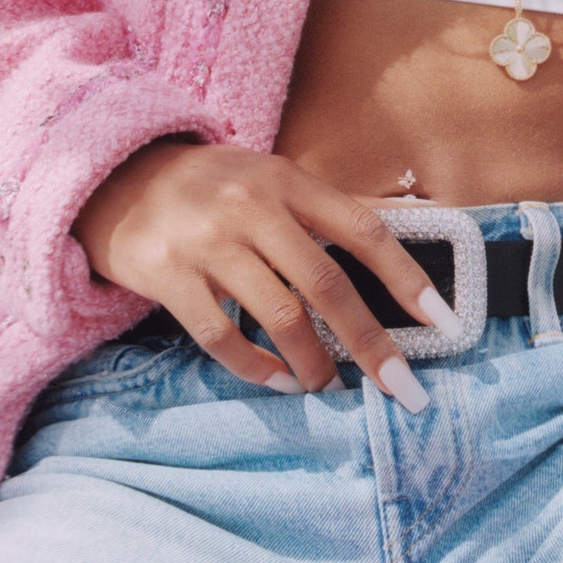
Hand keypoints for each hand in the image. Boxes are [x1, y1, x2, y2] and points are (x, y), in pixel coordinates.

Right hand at [73, 141, 460, 409]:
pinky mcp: (168, 276)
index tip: (444, 323)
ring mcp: (208, 243)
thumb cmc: (215, 184)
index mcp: (288, 181)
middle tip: (401, 387)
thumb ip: (331, 207)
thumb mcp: (274, 178)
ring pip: (279, 316)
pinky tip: (278, 382)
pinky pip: (220, 336)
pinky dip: (256, 367)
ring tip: (330, 385)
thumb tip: (411, 220)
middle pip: (326, 284)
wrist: (118, 175)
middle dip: (370, 342)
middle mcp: (252, 208)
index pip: (363, 229)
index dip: (407, 277)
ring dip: (313, 362)